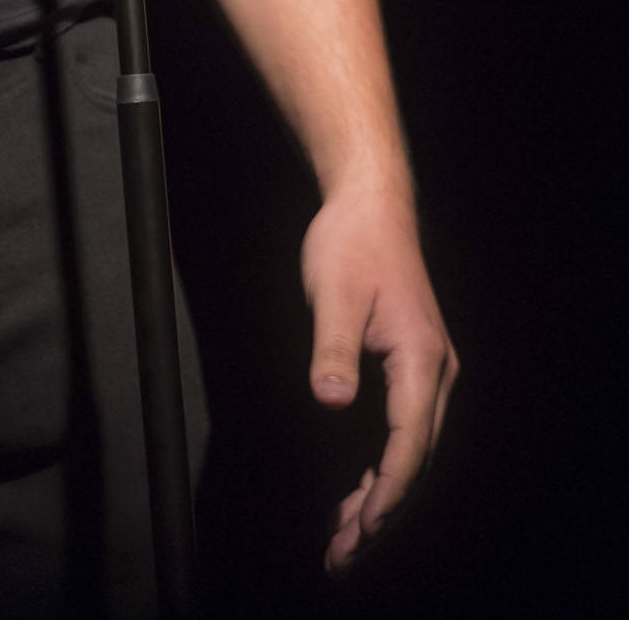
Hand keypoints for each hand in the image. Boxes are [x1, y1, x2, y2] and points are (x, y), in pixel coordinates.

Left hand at [300, 183, 457, 574]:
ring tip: (343, 544)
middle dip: (380, 514)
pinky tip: (355, 495)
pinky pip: (400, 434)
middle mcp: (435, 376)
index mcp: (422, 362)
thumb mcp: (331, 293)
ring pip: (409, 453)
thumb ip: (332, 350)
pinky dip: (379, 470)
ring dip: (379, 498)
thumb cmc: (350, 245)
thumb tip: (331, 403)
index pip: (409, 445)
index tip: (362, 532)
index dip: (386, 494)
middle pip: (414, 461)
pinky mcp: (410, 371)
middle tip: (341, 559)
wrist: (371, 206)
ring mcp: (427, 375)